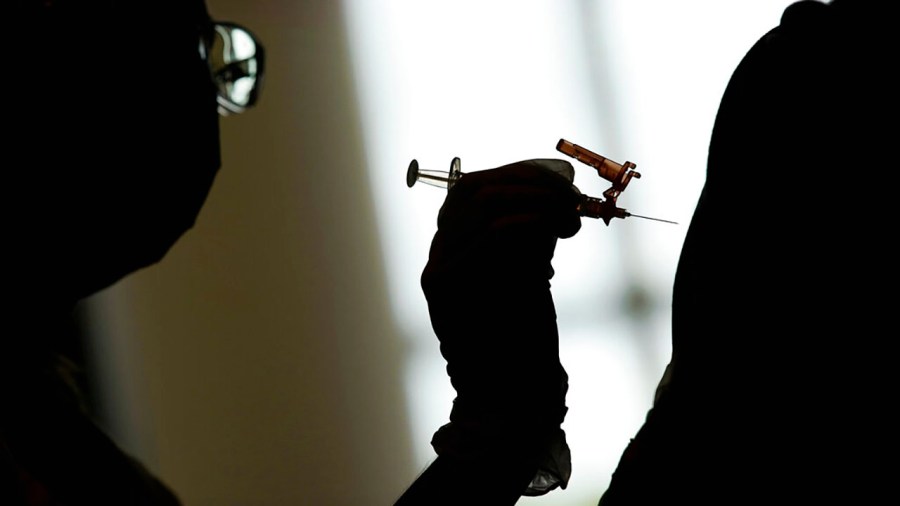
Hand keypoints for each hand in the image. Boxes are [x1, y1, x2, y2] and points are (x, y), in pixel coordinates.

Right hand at [421, 158, 581, 421]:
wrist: (512, 394)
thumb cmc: (524, 336)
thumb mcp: (527, 273)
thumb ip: (529, 235)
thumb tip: (556, 192)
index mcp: (452, 250)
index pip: (471, 189)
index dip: (516, 175)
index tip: (558, 181)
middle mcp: (438, 256)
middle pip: (474, 190)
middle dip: (530, 184)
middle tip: (572, 199)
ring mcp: (439, 270)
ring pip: (485, 205)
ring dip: (538, 201)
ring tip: (571, 218)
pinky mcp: (450, 287)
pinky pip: (495, 234)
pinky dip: (534, 222)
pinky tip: (560, 229)